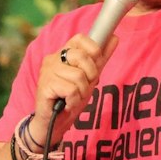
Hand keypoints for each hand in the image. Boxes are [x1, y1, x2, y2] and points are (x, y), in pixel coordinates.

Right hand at [32, 33, 114, 147]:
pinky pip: (71, 90)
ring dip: (82, 92)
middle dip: (90, 75)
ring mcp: (47, 71)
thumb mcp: (90, 76)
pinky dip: (74, 100)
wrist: (55, 121)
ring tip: (73, 97)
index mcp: (62, 53)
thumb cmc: (71, 97)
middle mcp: (53, 58)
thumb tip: (115, 38)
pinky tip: (67, 103)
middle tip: (83, 87)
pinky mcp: (46, 85)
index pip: (80, 38)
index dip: (93, 50)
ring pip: (78, 76)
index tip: (93, 66)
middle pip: (82, 56)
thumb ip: (101, 58)